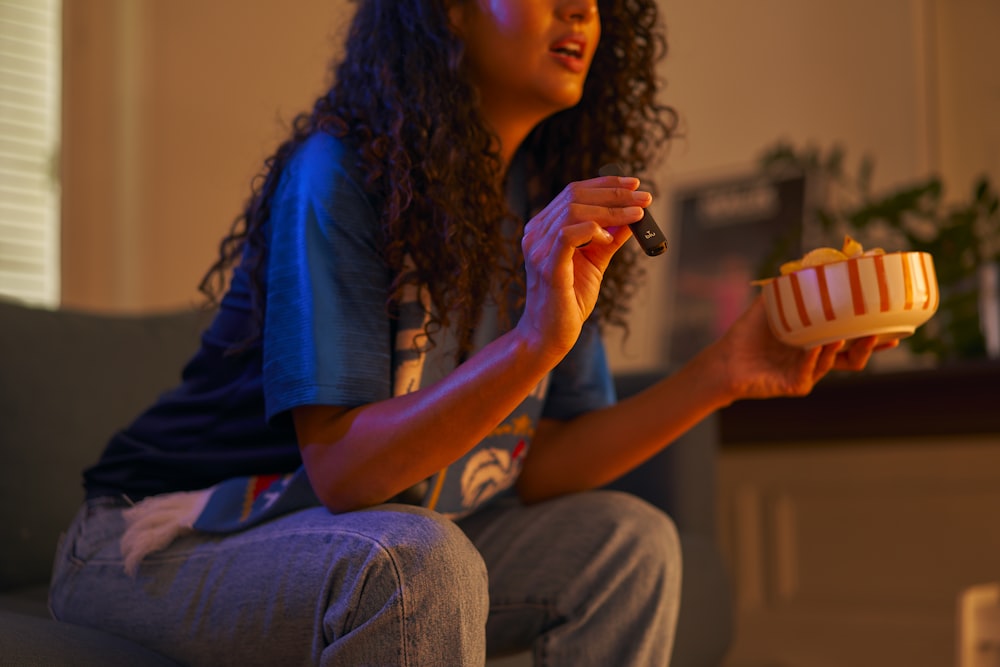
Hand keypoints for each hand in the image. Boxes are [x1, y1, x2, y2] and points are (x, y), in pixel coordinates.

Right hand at [517, 175, 645, 357]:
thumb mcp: (594, 262)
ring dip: (611, 210)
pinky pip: (567, 235)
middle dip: (615, 193)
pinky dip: (591, 229)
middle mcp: (537, 233)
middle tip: (645, 198)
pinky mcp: (547, 267)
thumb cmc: (568, 300)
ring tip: (636, 215)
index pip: (574, 192)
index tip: (634, 184)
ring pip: (574, 210)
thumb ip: (609, 239)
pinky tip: (607, 237)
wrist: (549, 335)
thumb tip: (633, 217)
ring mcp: (539, 249)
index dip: (606, 183)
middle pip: (575, 195)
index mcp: (544, 228)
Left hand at [709, 297, 896, 401]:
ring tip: (847, 334)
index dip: (874, 337)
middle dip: (870, 346)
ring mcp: (807, 374)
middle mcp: (816, 361)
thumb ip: (787, 288)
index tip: (896, 327)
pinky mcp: (793, 386)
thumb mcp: (769, 306)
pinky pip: (810, 372)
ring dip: (842, 348)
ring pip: (835, 364)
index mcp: (816, 343)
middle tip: (882, 332)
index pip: (851, 341)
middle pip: (853, 358)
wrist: (724, 359)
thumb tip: (805, 262)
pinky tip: (816, 346)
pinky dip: (814, 357)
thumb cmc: (747, 335)